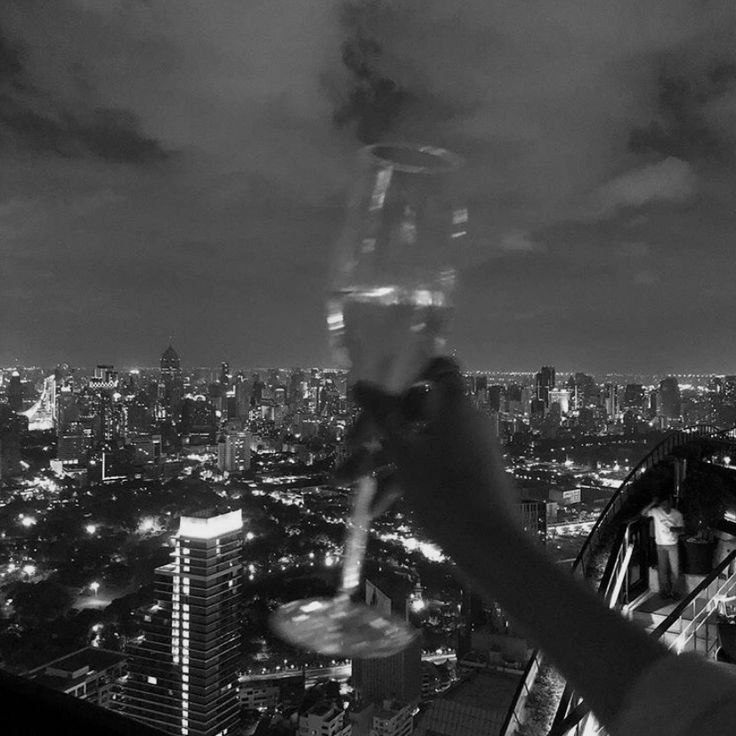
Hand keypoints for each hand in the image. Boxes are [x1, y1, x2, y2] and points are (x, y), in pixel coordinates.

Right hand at [345, 357, 518, 552]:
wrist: (490, 546)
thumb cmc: (444, 489)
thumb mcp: (404, 451)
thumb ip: (382, 414)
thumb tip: (360, 385)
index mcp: (453, 402)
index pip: (437, 368)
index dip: (409, 371)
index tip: (379, 388)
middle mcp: (461, 419)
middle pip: (413, 410)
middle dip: (375, 430)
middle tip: (346, 448)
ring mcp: (463, 449)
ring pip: (415, 443)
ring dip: (379, 461)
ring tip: (343, 483)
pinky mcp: (462, 476)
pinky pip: (427, 466)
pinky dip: (402, 481)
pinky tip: (373, 510)